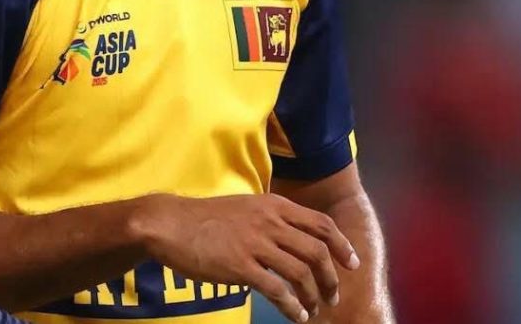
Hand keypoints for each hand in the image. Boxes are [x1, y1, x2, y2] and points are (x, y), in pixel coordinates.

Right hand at [130, 194, 359, 322]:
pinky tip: (296, 316)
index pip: (321, 224)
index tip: (351, 264)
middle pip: (317, 252)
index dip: (342, 246)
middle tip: (332, 295)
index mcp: (273, 206)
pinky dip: (293, 307)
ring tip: (314, 310)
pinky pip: (278, 291)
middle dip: (332, 278)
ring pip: (302, 273)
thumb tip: (291, 238)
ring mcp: (256, 244)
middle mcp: (270, 223)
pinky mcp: (241, 267)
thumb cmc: (203, 217)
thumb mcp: (244, 207)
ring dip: (315, 295)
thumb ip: (269, 218)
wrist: (169, 224)